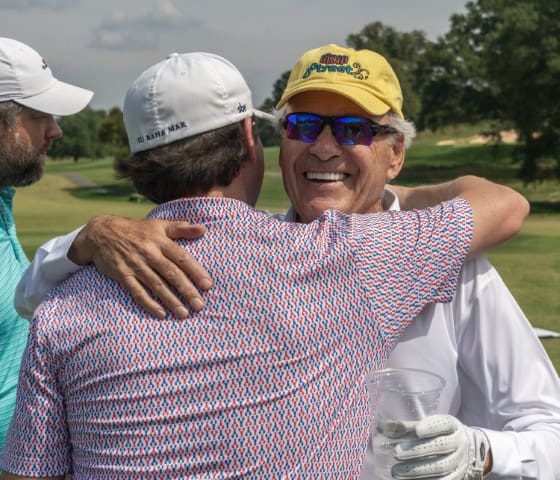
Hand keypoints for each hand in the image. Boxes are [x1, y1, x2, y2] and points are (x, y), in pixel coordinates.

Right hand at [68, 215, 212, 318]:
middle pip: (171, 273)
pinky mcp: (122, 275)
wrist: (101, 232)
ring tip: (184, 313)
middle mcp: (149, 253)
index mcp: (160, 241)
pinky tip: (160, 313)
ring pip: (156, 285)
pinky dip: (148, 303)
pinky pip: (137, 291)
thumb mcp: (158, 224)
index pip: (181, 257)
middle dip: (187, 290)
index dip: (195, 271)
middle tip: (200, 305)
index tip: (207, 285)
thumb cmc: (136, 229)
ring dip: (170, 300)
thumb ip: (181, 228)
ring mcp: (135, 265)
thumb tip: (204, 229)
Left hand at [378, 414, 490, 478]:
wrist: (467, 451)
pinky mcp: (458, 477)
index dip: (431, 426)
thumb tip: (380, 427)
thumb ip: (404, 427)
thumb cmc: (438, 435)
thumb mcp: (426, 427)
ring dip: (417, 470)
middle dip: (417, 450)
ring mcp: (459, 461)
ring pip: (440, 467)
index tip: (416, 430)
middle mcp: (458, 442)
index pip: (444, 423)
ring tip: (396, 472)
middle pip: (440, 446)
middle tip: (396, 453)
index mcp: (451, 425)